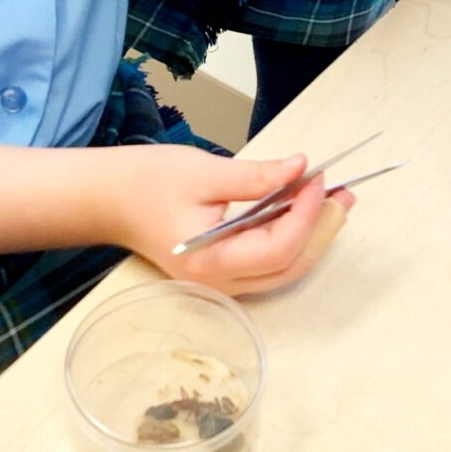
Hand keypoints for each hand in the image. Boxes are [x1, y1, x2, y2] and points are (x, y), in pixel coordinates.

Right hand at [112, 149, 354, 294]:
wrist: (106, 199)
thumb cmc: (146, 182)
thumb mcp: (204, 171)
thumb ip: (256, 176)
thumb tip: (301, 169)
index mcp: (211, 262)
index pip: (278, 248)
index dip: (306, 214)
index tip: (318, 179)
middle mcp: (219, 283)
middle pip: (289, 267)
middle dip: (322, 230)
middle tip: (344, 193)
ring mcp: (221, 282)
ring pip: (283, 270)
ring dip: (313, 236)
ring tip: (334, 200)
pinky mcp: (221, 270)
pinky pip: (269, 263)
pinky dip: (292, 238)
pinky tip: (303, 210)